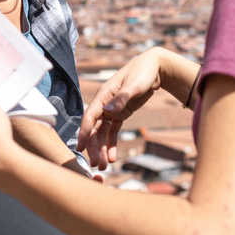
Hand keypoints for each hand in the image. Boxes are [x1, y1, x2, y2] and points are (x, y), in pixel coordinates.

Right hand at [78, 49, 163, 169]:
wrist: (154, 67)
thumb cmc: (143, 72)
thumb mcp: (135, 85)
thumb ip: (121, 98)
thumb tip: (107, 111)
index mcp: (103, 96)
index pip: (89, 117)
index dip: (84, 133)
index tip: (79, 148)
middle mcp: (104, 104)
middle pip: (94, 129)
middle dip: (94, 147)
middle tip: (97, 165)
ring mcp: (111, 110)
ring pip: (102, 133)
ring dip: (102, 149)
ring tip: (104, 166)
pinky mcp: (120, 114)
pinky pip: (112, 132)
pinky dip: (111, 144)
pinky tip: (112, 157)